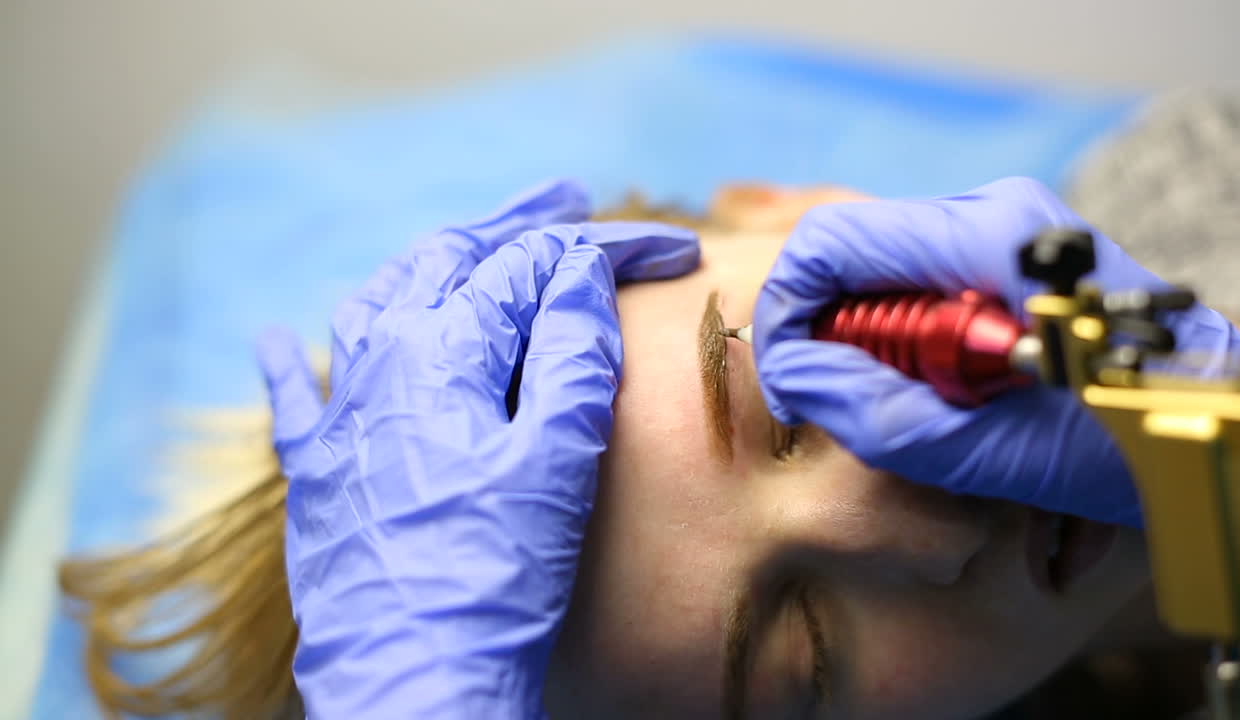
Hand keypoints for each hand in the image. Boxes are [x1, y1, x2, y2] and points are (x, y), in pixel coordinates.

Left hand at [256, 179, 699, 718]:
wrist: (411, 680)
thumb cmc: (493, 576)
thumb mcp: (558, 458)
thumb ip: (570, 352)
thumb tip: (577, 273)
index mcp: (440, 349)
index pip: (534, 268)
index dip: (608, 251)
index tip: (673, 252)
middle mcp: (376, 362)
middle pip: (452, 262)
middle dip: (518, 225)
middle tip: (571, 196)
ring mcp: (338, 416)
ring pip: (379, 304)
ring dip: (433, 264)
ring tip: (469, 243)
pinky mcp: (316, 472)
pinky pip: (296, 395)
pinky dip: (297, 360)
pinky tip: (284, 340)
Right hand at [752, 176, 1239, 527]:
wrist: (1214, 428)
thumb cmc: (1128, 442)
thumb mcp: (992, 450)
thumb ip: (875, 411)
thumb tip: (790, 377)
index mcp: (988, 241)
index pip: (832, 241)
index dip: (785, 307)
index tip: (782, 374)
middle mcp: (993, 214)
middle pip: (851, 249)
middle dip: (821, 324)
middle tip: (833, 398)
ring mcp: (1004, 229)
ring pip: (879, 266)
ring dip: (862, 333)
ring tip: (895, 398)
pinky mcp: (1007, 255)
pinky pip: (918, 280)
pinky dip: (900, 332)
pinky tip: (930, 381)